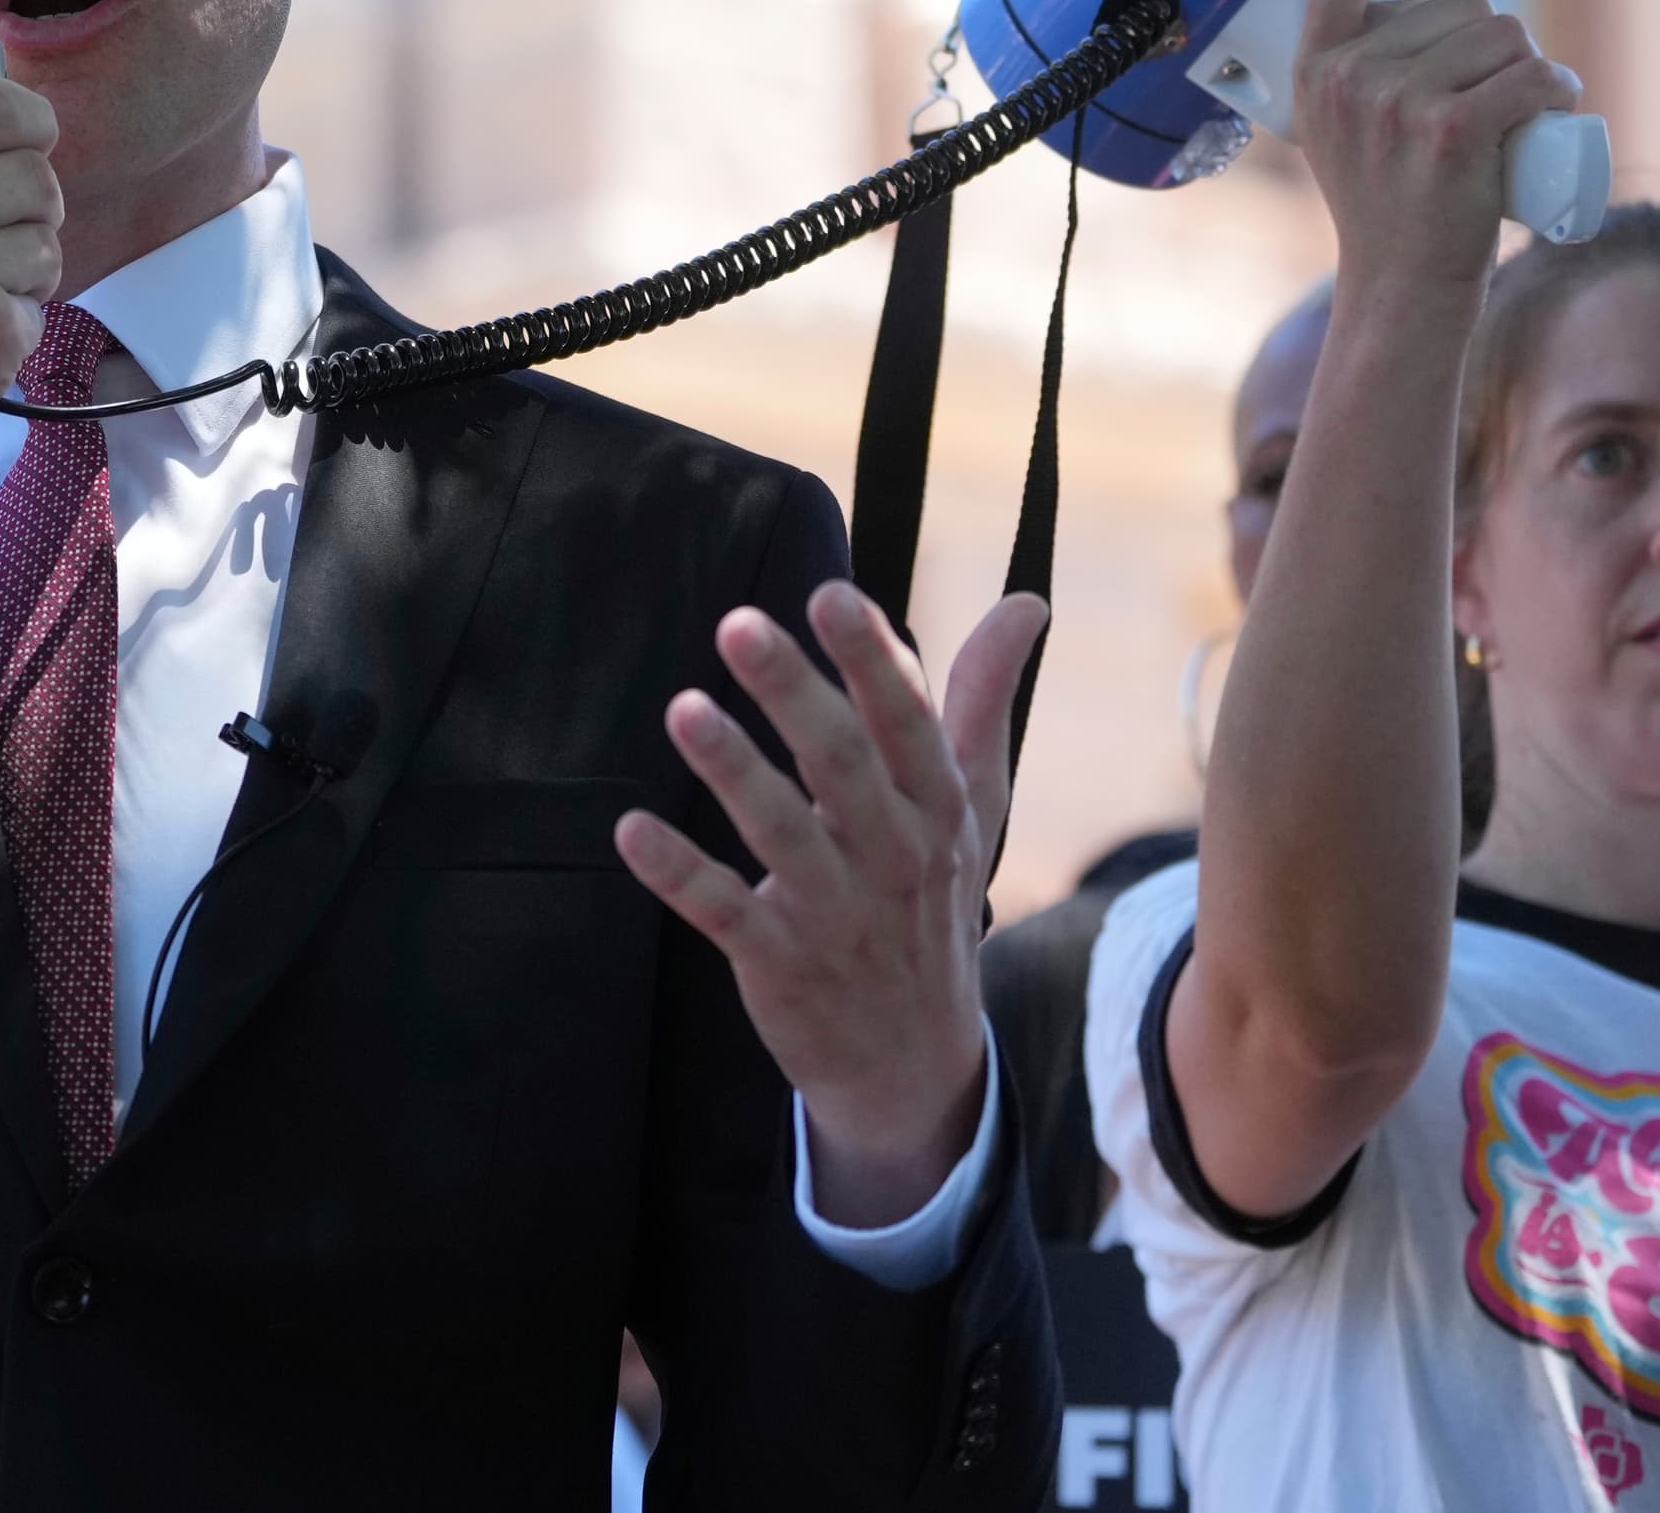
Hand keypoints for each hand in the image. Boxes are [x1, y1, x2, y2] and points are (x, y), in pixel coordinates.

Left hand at [614, 583, 1040, 1226]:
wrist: (917, 1066)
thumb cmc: (932, 899)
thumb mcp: (971, 803)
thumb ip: (981, 698)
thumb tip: (1028, 602)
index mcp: (937, 806)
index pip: (908, 722)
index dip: (872, 660)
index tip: (832, 594)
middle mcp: (893, 855)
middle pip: (843, 764)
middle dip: (795, 694)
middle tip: (738, 625)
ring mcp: (835, 914)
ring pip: (783, 835)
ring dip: (734, 771)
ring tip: (683, 709)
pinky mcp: (779, 963)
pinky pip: (726, 914)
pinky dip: (681, 875)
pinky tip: (631, 830)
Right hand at [1290, 0, 1578, 299]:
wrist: (1402, 288)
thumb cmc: (1387, 207)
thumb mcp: (1339, 128)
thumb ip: (1351, 74)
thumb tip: (1404, 3)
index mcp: (1316, 66)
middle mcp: (1348, 76)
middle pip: (1462, 4)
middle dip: (1496, 42)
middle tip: (1492, 99)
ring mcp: (1396, 103)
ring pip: (1505, 37)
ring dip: (1533, 66)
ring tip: (1523, 114)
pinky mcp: (1449, 131)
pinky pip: (1530, 77)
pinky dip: (1558, 88)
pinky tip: (1558, 108)